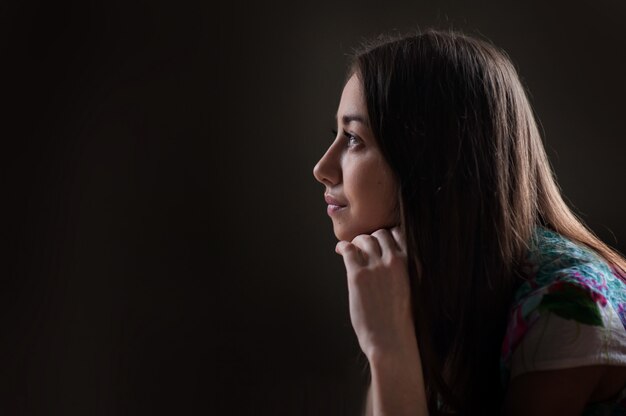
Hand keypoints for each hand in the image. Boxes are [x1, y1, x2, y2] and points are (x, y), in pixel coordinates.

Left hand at [335, 226, 415, 360]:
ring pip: (364, 239)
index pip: (400, 234)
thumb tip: (391, 259)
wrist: (392, 340)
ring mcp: (377, 267)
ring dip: (357, 242)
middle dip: (371, 238)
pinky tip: (340, 250)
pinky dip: (343, 247)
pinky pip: (349, 250)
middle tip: (363, 246)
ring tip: (352, 249)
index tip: (379, 241)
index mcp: (413, 263)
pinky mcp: (358, 275)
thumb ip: (405, 271)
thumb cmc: (402, 320)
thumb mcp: (413, 290)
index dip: (387, 236)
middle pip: (381, 234)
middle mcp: (396, 260)